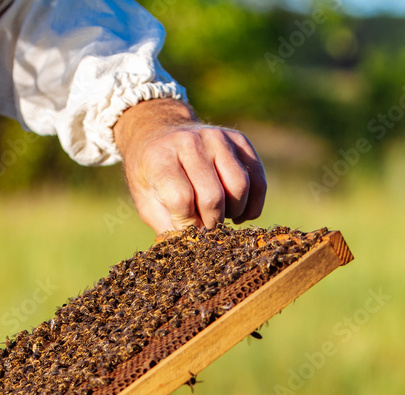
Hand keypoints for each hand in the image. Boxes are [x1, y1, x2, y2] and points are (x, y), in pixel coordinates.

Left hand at [113, 98, 266, 234]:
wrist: (159, 134)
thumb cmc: (151, 176)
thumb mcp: (146, 202)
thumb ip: (167, 226)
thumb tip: (194, 250)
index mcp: (160, 158)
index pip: (182, 199)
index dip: (188, 224)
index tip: (187, 230)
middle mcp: (190, 142)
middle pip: (213, 196)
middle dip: (212, 223)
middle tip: (206, 229)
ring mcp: (217, 137)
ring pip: (240, 186)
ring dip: (234, 212)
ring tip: (222, 218)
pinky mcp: (238, 140)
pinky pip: (257, 178)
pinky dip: (253, 204)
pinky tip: (239, 214)